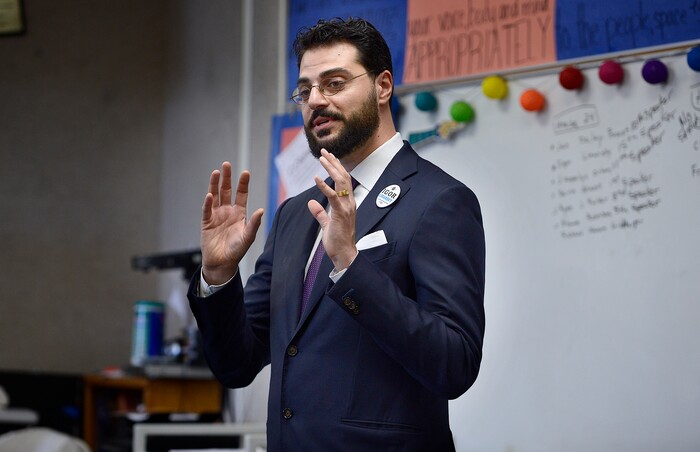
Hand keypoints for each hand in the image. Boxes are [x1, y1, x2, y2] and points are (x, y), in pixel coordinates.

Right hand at [200, 162, 263, 284]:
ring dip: (215, 184)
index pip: (241, 194)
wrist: (222, 263)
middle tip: (227, 164)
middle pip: (227, 191)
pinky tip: (210, 194)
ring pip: (216, 196)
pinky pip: (207, 209)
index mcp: (239, 213)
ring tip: (216, 172)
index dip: (242, 183)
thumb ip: (254, 223)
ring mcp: (216, 215)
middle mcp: (227, 211)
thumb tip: (261, 210)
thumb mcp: (248, 236)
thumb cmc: (237, 250)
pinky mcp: (206, 222)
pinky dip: (208, 202)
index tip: (245, 172)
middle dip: (227, 178)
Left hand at [307, 149, 357, 270]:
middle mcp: (349, 203)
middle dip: (333, 162)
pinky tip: (316, 178)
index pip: (343, 180)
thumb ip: (320, 213)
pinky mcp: (340, 214)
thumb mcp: (327, 224)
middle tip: (324, 151)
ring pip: (340, 182)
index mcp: (348, 204)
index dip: (336, 167)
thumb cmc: (337, 241)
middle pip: (343, 177)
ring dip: (331, 168)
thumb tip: (311, 203)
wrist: (344, 254)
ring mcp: (346, 207)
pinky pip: (332, 197)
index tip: (329, 157)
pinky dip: (324, 186)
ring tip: (322, 158)